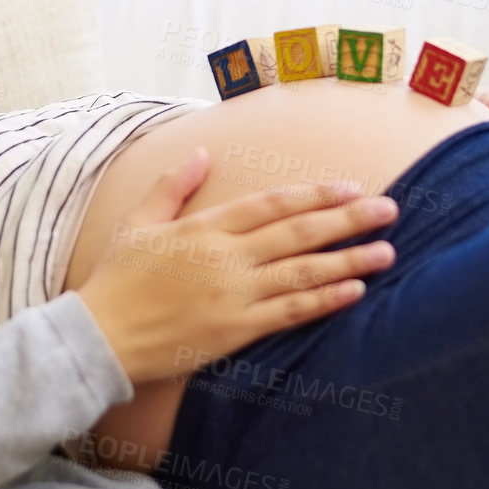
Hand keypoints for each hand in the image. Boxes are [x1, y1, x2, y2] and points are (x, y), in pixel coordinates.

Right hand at [74, 147, 398, 384]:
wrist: (98, 336)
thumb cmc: (115, 279)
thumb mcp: (138, 222)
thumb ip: (173, 186)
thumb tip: (202, 152)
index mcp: (205, 227)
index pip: (272, 203)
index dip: (314, 194)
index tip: (349, 186)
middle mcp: (226, 257)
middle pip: (299, 232)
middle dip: (348, 219)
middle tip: (390, 209)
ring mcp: (233, 295)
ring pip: (303, 272)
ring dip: (348, 260)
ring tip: (386, 251)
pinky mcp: (234, 331)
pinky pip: (289, 314)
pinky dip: (323, 301)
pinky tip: (353, 291)